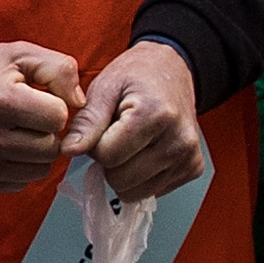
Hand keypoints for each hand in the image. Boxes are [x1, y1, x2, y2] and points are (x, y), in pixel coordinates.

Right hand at [0, 37, 84, 195]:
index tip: (37, 98)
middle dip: (46, 132)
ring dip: (36, 152)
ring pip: (38, 171)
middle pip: (50, 149)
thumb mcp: (22, 53)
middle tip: (27, 117)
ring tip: (16, 131)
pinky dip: (18, 168)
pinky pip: (18, 184)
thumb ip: (60, 70)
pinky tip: (2, 147)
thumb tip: (80, 104)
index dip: (54, 106)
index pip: (58, 118)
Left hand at [69, 39, 210, 203]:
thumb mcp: (105, 86)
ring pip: (134, 193)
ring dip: (125, 172)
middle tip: (118, 135)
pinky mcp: (193, 169)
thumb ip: (87, 121)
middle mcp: (178, 140)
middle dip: (110, 161)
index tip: (105, 126)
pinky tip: (147, 150)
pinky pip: (152, 192)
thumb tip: (70, 150)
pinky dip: (142, 177)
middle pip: (120, 179)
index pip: (107, 156)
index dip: (96, 144)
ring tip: (133, 143)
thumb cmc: (138, 75)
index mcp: (155, 115)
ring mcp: (188, 158)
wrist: (173, 69)